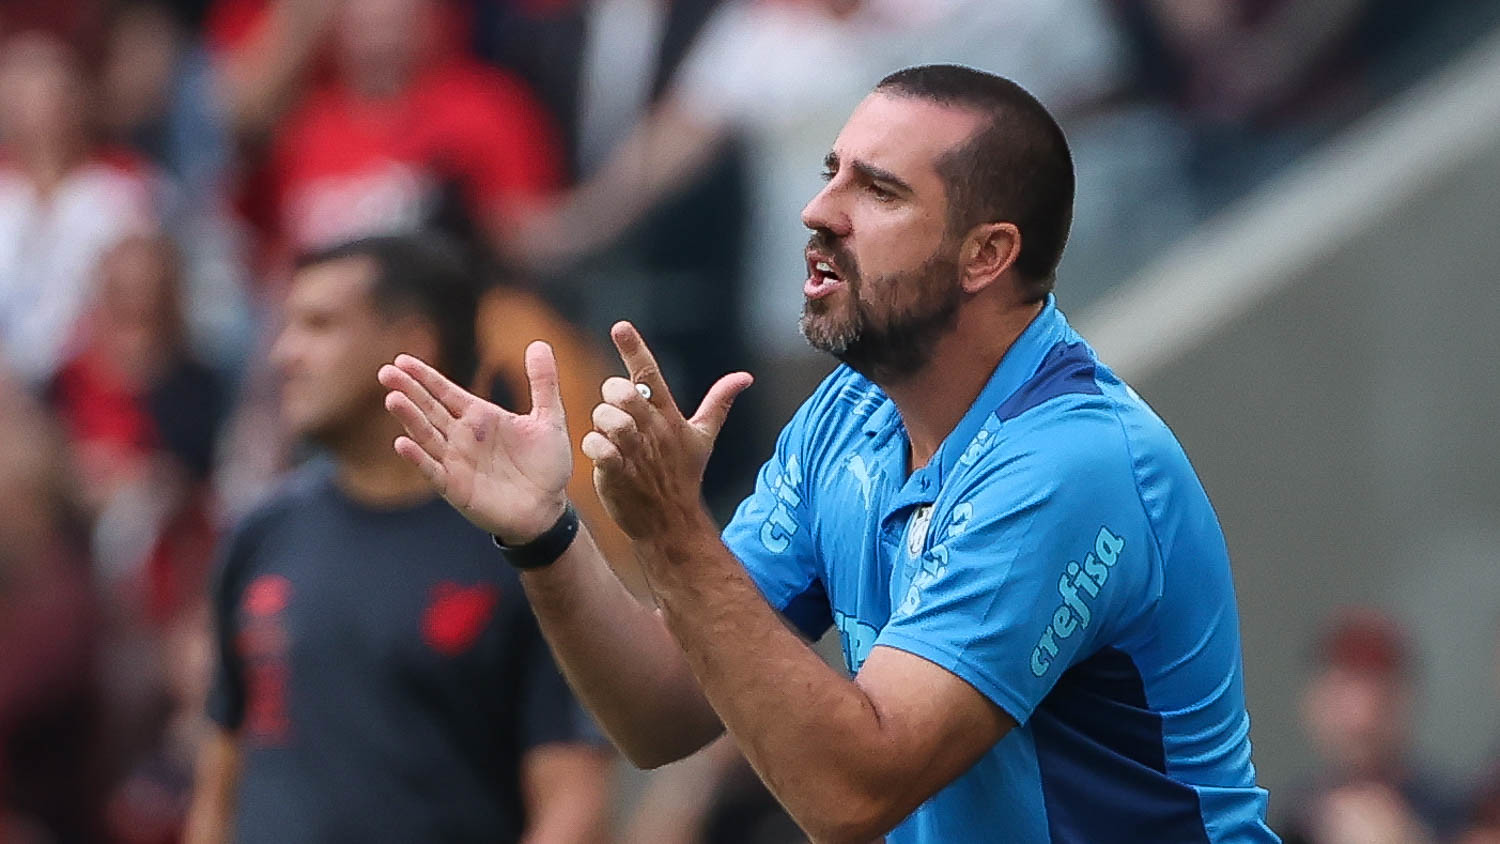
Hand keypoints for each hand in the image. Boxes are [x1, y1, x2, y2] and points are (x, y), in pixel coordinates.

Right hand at [378, 342, 572, 543]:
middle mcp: (462, 436)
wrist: (549, 508)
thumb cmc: (546, 465)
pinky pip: (434, 471)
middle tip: (385, 372)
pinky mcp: (457, 488)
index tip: (402, 360)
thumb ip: (543, 382)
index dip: (424, 377)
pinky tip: (402, 443)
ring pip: (427, 436)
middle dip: (408, 391)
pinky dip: (418, 458)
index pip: (445, 392)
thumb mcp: (549, 418)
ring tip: (393, 399)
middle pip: (429, 409)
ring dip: (410, 419)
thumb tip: (540, 343)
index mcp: (480, 417)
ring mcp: (456, 462)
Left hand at [582, 322, 751, 541]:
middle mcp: (653, 431)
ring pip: (608, 418)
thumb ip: (719, 403)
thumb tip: (745, 377)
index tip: (620, 326)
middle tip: (614, 404)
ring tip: (608, 432)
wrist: (671, 522)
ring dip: (602, 420)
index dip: (634, 349)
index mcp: (670, 418)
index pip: (650, 376)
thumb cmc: (683, 476)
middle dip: (612, 393)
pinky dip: (593, 445)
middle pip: (623, 393)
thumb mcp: (703, 436)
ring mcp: (635, 453)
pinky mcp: (617, 474)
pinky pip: (598, 448)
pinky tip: (599, 451)